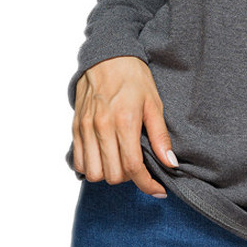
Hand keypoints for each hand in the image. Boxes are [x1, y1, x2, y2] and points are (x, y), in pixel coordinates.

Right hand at [71, 55, 176, 196]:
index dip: (147, 185)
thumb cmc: (134, 77)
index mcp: (125, 121)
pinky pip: (77, 161)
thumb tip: (170, 163)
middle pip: (113, 175)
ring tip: (121, 162)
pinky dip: (90, 166)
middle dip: (130, 179)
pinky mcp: (76, 127)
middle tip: (139, 168)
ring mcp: (86, 128)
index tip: (158, 190)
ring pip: (93, 173)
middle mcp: (102, 127)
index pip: (133, 167)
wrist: (107, 56)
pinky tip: (104, 157)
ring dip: (109, 174)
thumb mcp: (154, 103)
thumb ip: (160, 136)